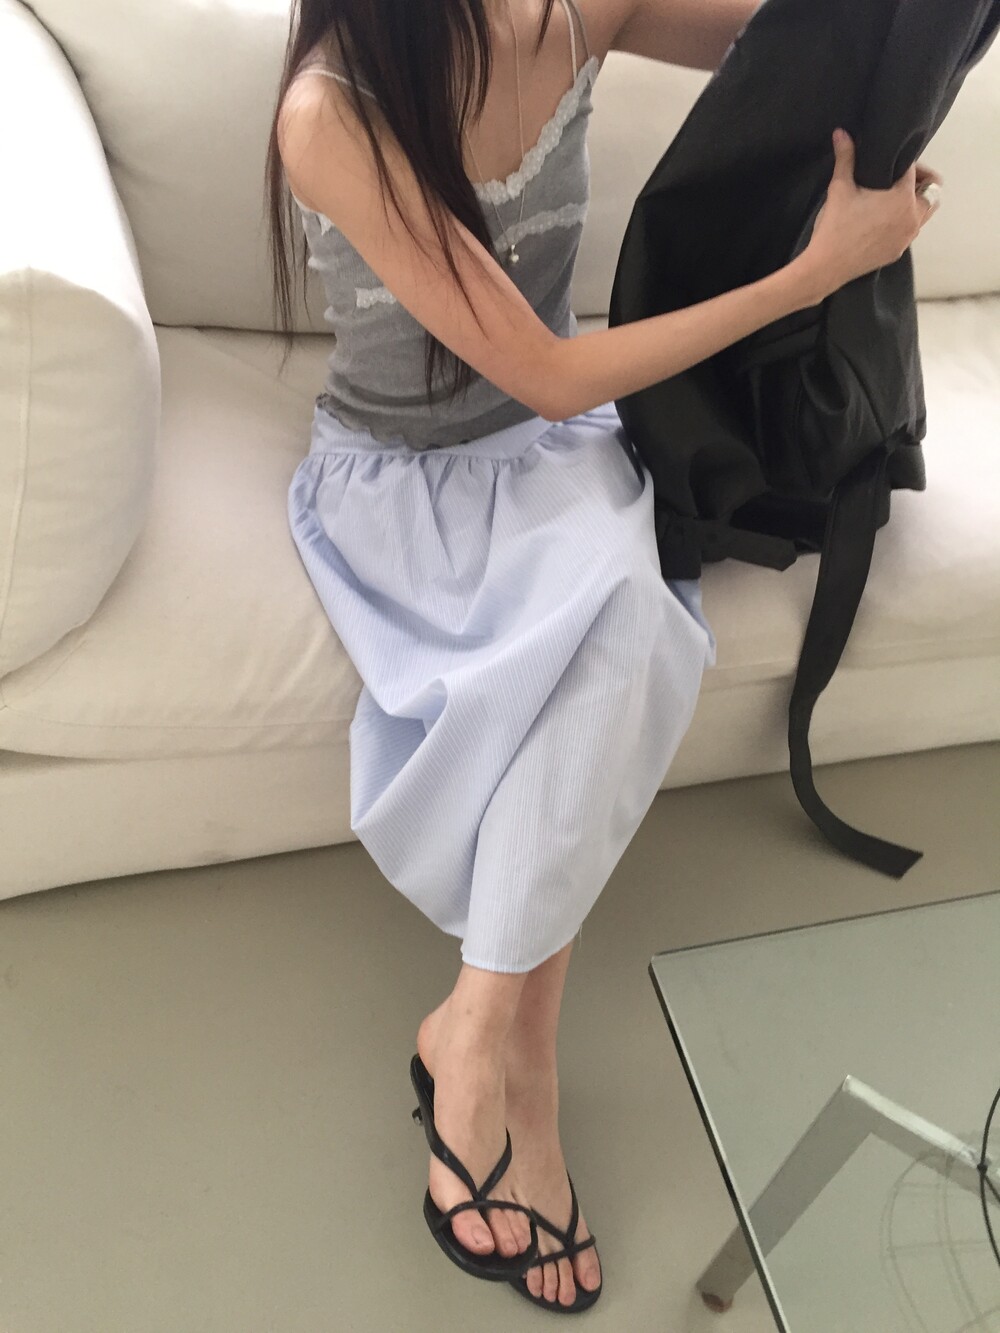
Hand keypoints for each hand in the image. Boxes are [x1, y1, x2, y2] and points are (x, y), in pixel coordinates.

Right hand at [796, 130, 942, 302]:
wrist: (826, 267)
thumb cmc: (835, 227)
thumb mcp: (840, 189)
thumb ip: (845, 158)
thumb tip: (841, 132)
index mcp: (902, 198)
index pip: (914, 171)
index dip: (903, 162)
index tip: (888, 163)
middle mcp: (912, 218)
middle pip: (933, 192)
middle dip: (921, 182)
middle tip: (898, 179)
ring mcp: (907, 237)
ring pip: (924, 213)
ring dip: (914, 202)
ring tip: (890, 199)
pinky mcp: (898, 251)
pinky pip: (910, 231)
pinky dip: (903, 221)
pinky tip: (882, 220)